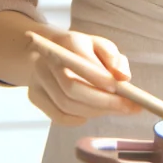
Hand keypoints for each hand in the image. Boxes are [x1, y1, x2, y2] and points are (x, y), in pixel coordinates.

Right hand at [26, 29, 140, 125]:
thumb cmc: (83, 50)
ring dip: (94, 112)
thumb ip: (114, 58)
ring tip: (114, 109)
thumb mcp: (101, 46)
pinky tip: (91, 113)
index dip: (99, 78)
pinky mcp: (34, 96)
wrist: (49, 51)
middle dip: (103, 102)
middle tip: (127, 108)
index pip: (80, 63)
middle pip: (71, 88)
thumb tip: (123, 77)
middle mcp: (46, 60)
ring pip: (66, 105)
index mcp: (67, 42)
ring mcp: (37, 79)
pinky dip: (78, 119)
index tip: (121, 90)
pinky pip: (58, 116)